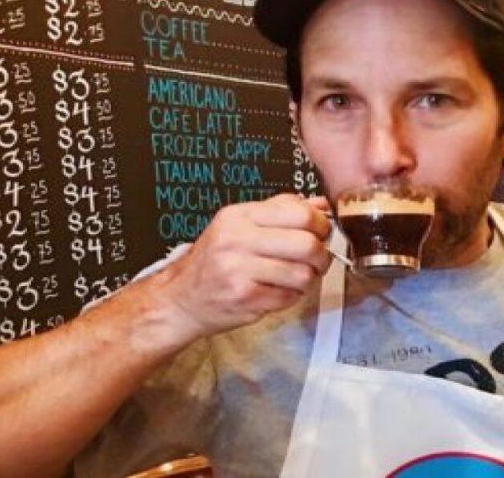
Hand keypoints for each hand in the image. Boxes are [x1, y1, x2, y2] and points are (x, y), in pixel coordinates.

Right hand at [152, 193, 332, 340]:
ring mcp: (239, 269)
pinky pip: (289, 296)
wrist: (182, 297)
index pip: (300, 212)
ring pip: (303, 274)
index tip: (321, 232)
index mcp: (241, 216)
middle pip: (307, 244)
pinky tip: (278, 291)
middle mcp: (238, 239)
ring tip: (294, 277)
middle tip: (316, 259)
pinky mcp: (244, 297)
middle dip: (321, 255)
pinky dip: (291, 296)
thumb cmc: (216, 261)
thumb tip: (322, 205)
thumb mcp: (242, 225)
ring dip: (307, 279)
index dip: (321, 224)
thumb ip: (282, 212)